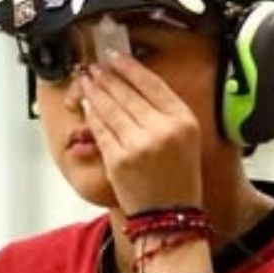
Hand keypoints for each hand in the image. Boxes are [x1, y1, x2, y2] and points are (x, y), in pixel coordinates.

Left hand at [80, 51, 202, 213]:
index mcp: (183, 120)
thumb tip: (134, 85)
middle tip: (95, 66)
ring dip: (95, 91)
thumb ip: (166, 112)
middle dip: (106, 77)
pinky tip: (88, 104)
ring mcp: (138, 145)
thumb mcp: (186, 138)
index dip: (130, 67)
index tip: (116, 56)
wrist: (170, 216)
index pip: (152, 84)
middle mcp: (162, 130)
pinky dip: (92, 114)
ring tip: (87, 79)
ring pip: (110, 108)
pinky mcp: (118, 159)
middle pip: (127, 93)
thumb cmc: (178, 179)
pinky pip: (101, 129)